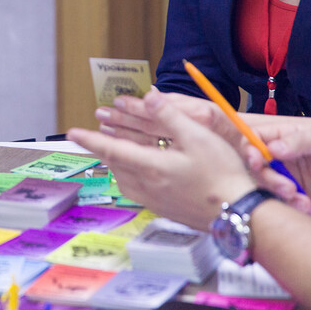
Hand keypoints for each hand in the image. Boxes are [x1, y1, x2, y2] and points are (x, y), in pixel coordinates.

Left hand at [70, 91, 256, 229]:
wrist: (239, 213)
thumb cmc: (222, 174)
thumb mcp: (198, 137)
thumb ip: (169, 116)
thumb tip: (147, 96)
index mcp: (150, 166)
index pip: (110, 149)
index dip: (89, 140)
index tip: (71, 133)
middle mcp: (145, 185)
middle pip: (114, 164)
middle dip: (103, 148)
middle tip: (94, 137)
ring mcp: (153, 200)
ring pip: (123, 178)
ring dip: (116, 162)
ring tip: (114, 151)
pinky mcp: (162, 209)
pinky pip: (136, 190)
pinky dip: (130, 176)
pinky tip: (140, 172)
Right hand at [246, 119, 310, 209]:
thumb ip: (300, 140)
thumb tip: (271, 147)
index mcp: (287, 135)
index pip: (254, 137)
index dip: (249, 148)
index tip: (256, 160)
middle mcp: (284, 156)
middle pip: (256, 166)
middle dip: (268, 179)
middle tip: (287, 188)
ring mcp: (290, 176)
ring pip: (267, 187)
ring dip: (281, 197)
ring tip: (302, 200)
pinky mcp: (300, 195)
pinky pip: (285, 203)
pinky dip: (296, 208)